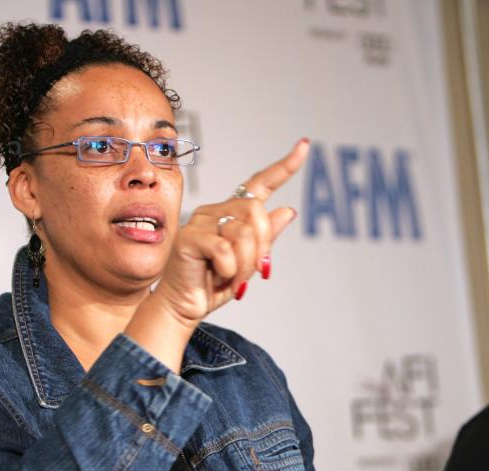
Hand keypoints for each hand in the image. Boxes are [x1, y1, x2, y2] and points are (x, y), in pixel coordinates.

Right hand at [154, 138, 307, 322]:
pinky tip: (220, 276)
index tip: (305, 146)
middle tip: (255, 271)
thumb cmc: (213, 284)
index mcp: (232, 214)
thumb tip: (288, 210)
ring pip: (243, 233)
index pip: (260, 184)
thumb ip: (266, 237)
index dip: (284, 167)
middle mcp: (216, 211)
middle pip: (256, 211)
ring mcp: (200, 222)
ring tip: (233, 277)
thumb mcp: (249, 263)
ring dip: (246, 263)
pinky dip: (230, 269)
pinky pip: (224, 249)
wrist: (184, 306)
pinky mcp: (188, 237)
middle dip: (261, 246)